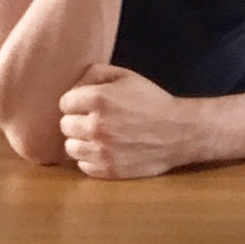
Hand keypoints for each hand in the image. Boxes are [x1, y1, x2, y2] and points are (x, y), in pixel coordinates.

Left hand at [57, 63, 200, 178]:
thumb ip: (95, 73)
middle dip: (77, 121)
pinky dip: (90, 159)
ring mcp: (101, 150)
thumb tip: (72, 87)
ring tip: (98, 136)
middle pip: (64, 125)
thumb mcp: (125, 75)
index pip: (64, 103)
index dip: (76, 102)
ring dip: (81, 141)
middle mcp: (96, 125)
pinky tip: (104, 150)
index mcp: (98, 99)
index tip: (88, 104)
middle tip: (94, 120)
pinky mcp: (108, 170)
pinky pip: (83, 165)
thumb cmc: (151, 101)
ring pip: (70, 147)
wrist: (179, 131)